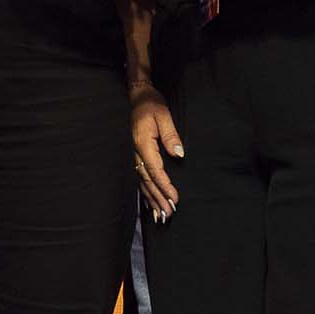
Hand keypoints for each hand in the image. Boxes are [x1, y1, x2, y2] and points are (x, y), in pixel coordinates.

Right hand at [130, 80, 183, 219]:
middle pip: (147, 181)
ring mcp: (135, 155)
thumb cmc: (151, 105)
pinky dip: (146, 193)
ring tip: (160, 216)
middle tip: (168, 214)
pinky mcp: (138, 156)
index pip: (155, 170)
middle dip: (158, 198)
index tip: (174, 198)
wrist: (138, 97)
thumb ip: (170, 135)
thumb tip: (179, 154)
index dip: (164, 186)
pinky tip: (151, 204)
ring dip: (151, 200)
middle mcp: (137, 153)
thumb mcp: (163, 115)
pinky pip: (141, 178)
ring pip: (143, 183)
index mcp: (143, 144)